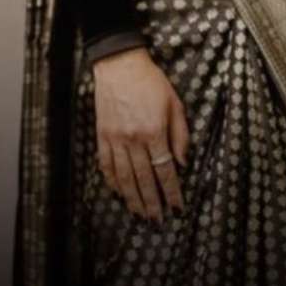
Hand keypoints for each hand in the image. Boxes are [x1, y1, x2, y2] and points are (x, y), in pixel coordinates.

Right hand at [92, 47, 189, 221]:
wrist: (119, 64)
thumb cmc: (151, 81)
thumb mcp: (174, 102)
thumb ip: (180, 134)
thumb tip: (183, 162)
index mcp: (154, 131)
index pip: (164, 170)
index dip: (171, 192)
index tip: (177, 208)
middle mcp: (134, 139)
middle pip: (144, 179)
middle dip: (152, 203)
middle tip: (158, 221)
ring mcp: (115, 139)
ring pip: (124, 177)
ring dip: (133, 200)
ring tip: (140, 215)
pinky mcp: (102, 136)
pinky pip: (106, 165)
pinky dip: (112, 182)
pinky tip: (118, 194)